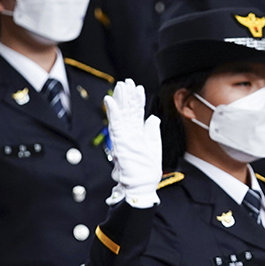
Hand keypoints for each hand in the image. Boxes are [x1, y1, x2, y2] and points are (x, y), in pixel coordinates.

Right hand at [103, 79, 161, 207]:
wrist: (143, 184)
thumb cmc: (146, 168)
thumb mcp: (154, 145)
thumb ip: (152, 130)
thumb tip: (153, 117)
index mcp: (137, 133)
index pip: (136, 113)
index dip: (137, 100)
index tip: (138, 88)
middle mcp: (129, 133)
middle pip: (127, 110)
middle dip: (127, 96)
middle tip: (127, 81)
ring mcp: (123, 137)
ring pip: (121, 114)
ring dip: (120, 99)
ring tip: (120, 85)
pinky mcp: (119, 142)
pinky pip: (115, 125)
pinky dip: (113, 112)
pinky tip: (110, 101)